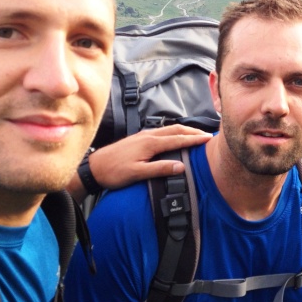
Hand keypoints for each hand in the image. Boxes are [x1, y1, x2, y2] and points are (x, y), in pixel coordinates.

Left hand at [68, 126, 211, 199]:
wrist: (93, 167)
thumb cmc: (113, 172)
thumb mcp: (137, 173)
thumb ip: (160, 169)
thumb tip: (182, 166)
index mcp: (150, 143)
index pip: (178, 139)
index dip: (195, 139)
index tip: (209, 139)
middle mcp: (148, 135)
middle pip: (176, 130)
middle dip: (193, 132)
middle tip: (207, 135)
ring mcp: (142, 135)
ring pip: (169, 129)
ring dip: (184, 131)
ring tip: (196, 135)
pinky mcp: (138, 138)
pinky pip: (161, 131)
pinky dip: (174, 132)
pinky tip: (175, 137)